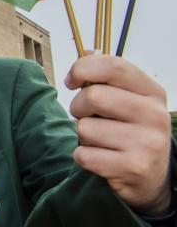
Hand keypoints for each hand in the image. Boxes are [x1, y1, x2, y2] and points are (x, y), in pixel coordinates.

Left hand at [67, 54, 170, 214]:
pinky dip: (83, 157)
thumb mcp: (128, 99)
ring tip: (101, 141)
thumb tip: (88, 51)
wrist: (151, 176)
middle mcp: (155, 115)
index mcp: (153, 92)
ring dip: (83, 135)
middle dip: (78, 107)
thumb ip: (107, 76)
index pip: (114, 66)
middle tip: (87, 117)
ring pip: (84, 128)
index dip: (83, 68)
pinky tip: (101, 159)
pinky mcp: (133, 168)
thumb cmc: (129, 129)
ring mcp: (147, 143)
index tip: (71, 80)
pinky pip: (83, 155)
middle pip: (93, 96)